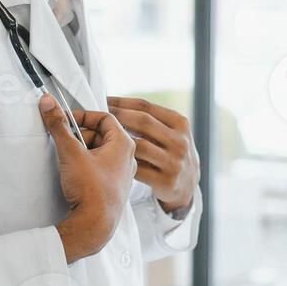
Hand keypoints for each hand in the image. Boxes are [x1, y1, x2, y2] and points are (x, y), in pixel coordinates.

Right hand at [40, 93, 135, 262]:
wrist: (95, 226)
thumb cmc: (91, 190)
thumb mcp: (71, 152)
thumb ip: (58, 125)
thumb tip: (49, 103)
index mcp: (124, 144)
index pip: (105, 117)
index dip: (83, 116)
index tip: (66, 121)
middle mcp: (128, 158)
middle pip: (102, 134)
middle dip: (80, 135)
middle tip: (64, 140)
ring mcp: (122, 174)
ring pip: (100, 152)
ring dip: (82, 151)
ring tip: (67, 159)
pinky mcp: (114, 188)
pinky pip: (100, 168)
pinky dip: (87, 165)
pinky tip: (75, 174)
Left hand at [103, 96, 198, 215]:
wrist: (188, 185)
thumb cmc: (171, 152)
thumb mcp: (171, 131)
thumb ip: (152, 119)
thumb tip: (116, 104)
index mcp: (180, 123)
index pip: (145, 106)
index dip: (121, 102)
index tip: (104, 100)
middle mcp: (180, 141)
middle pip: (142, 121)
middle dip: (117, 116)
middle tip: (98, 116)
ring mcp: (174, 162)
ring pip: (138, 145)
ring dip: (117, 140)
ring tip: (101, 137)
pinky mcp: (166, 181)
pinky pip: (137, 168)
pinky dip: (123, 162)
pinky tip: (111, 158)